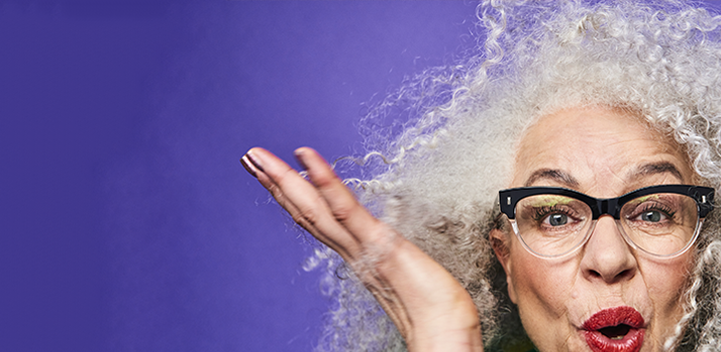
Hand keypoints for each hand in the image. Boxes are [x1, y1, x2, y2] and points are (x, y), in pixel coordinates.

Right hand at [241, 147, 482, 351]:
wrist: (444, 330)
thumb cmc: (431, 304)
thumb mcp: (401, 268)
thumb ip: (383, 252)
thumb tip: (378, 243)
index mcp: (355, 252)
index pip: (315, 218)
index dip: (290, 195)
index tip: (269, 173)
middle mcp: (350, 249)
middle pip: (305, 211)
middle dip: (275, 183)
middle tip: (249, 156)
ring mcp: (361, 246)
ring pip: (314, 209)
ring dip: (283, 180)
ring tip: (257, 156)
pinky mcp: (378, 243)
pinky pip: (346, 209)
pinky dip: (324, 181)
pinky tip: (305, 157)